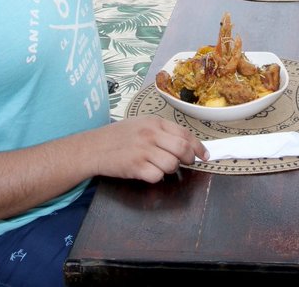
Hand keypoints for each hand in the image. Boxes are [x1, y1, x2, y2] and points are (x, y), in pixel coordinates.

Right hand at [87, 116, 206, 183]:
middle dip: (189, 159)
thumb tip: (187, 145)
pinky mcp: (135, 167)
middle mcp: (150, 134)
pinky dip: (156, 177)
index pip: (185, 133)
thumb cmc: (118, 136)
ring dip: (170, 169)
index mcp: (154, 122)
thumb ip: (162, 132)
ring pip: (172, 164)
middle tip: (188, 163)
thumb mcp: (141, 125)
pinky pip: (157, 176)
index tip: (204, 155)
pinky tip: (148, 172)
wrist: (93, 147)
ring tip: (160, 165)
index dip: (198, 146)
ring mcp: (143, 151)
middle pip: (182, 148)